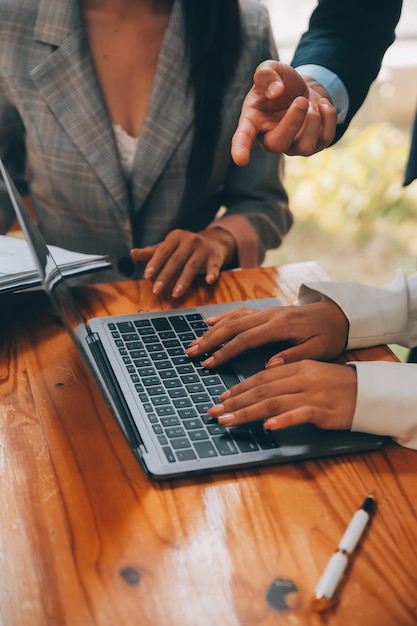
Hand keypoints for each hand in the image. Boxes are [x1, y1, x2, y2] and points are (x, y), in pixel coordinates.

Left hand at [130, 227, 235, 297]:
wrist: (214, 241)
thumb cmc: (186, 247)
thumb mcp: (170, 246)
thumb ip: (152, 252)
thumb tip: (132, 253)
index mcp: (176, 236)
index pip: (163, 251)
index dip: (155, 263)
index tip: (147, 276)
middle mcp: (190, 240)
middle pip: (176, 260)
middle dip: (166, 276)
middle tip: (157, 291)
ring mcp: (204, 249)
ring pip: (192, 266)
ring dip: (184, 280)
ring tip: (176, 293)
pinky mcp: (216, 257)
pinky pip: (214, 266)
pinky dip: (212, 273)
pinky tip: (209, 281)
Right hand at [185, 300, 348, 367]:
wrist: (339, 315)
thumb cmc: (329, 335)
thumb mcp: (318, 349)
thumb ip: (293, 356)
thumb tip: (269, 365)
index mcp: (280, 326)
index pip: (246, 339)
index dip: (226, 351)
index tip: (210, 363)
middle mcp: (269, 315)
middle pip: (233, 326)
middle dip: (210, 340)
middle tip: (191, 353)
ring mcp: (266, 311)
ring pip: (233, 318)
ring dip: (211, 330)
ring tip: (194, 343)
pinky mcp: (266, 311)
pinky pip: (240, 312)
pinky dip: (222, 317)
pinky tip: (209, 323)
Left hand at [207, 360, 356, 431]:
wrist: (368, 392)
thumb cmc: (337, 384)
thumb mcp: (311, 373)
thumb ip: (286, 377)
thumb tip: (260, 388)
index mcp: (297, 367)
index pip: (262, 377)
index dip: (240, 387)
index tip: (222, 398)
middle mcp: (301, 378)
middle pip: (262, 389)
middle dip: (235, 401)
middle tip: (214, 411)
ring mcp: (312, 394)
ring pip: (273, 402)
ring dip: (247, 412)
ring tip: (227, 420)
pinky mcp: (323, 410)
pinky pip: (299, 414)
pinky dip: (282, 420)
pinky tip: (267, 426)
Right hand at [231, 60, 336, 165]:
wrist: (302, 89)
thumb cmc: (280, 82)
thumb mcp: (270, 69)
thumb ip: (266, 74)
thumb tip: (276, 92)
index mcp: (253, 122)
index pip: (244, 138)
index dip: (240, 149)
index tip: (240, 160)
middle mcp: (270, 139)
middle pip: (278, 145)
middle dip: (293, 121)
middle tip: (301, 100)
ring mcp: (293, 146)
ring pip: (305, 147)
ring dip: (313, 120)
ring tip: (309, 102)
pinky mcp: (314, 146)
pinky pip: (326, 138)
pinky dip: (328, 117)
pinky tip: (322, 105)